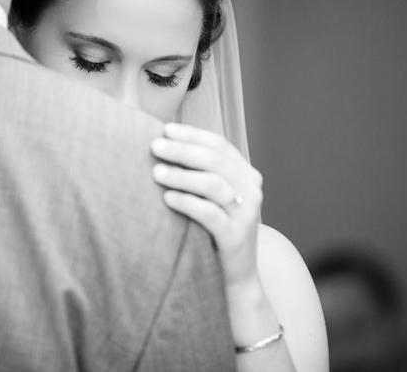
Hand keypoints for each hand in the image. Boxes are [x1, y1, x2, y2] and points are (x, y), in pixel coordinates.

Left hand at [150, 122, 262, 289]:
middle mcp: (251, 190)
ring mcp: (246, 213)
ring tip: (156, 172)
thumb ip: (201, 173)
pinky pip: (209, 214)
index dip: (193, 135)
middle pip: (215, 160)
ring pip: (212, 184)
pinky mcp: (236, 236)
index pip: (220, 145)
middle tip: (155, 146)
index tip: (166, 129)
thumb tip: (166, 145)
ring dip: (181, 175)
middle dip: (182, 150)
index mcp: (246, 174)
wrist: (236, 276)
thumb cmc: (216, 231)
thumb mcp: (214, 198)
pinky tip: (167, 198)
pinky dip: (187, 202)